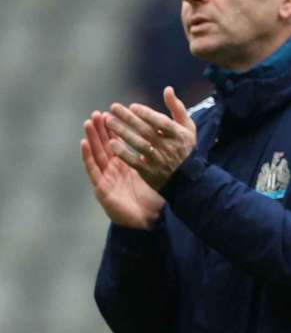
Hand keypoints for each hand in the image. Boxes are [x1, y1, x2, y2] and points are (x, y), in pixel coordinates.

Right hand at [81, 111, 164, 229]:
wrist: (150, 220)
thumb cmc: (155, 197)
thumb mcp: (158, 172)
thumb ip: (158, 155)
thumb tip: (165, 137)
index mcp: (127, 165)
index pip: (119, 142)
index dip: (115, 128)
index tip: (113, 111)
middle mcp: (115, 169)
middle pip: (105, 145)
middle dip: (101, 129)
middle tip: (98, 112)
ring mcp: (107, 178)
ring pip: (97, 154)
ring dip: (92, 138)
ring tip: (88, 122)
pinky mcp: (102, 188)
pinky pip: (93, 170)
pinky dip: (87, 156)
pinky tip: (83, 143)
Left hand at [104, 87, 197, 190]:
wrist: (188, 178)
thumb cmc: (185, 147)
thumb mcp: (187, 127)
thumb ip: (177, 108)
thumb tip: (167, 89)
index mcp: (179, 135)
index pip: (161, 122)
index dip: (147, 114)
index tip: (132, 106)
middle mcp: (169, 147)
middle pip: (146, 131)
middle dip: (129, 119)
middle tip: (113, 108)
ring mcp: (159, 161)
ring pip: (139, 145)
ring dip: (123, 132)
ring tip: (108, 122)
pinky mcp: (150, 172)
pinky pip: (134, 162)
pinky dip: (123, 153)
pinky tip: (111, 143)